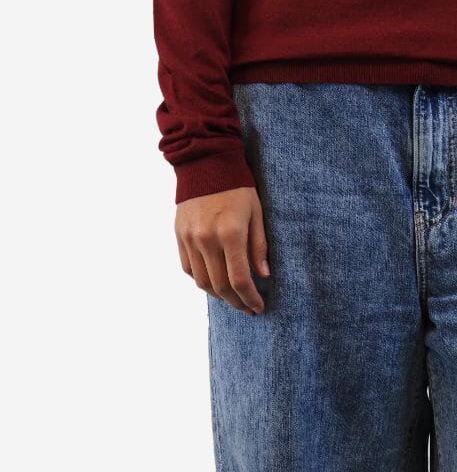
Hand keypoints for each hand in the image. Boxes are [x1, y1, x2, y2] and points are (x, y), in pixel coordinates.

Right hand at [175, 187, 269, 314]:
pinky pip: (188, 268)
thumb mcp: (256, 213)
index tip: (259, 307)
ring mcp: (190, 239)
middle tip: (248, 308)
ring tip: (233, 298)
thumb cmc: (238, 187)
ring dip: (218, 296)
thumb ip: (259, 246)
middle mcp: (207, 240)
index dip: (250, 299)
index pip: (240, 280)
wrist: (205, 163)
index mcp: (230, 233)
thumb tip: (263, 276)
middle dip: (236, 302)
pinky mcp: (179, 236)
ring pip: (202, 282)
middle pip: (220, 286)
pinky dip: (202, 280)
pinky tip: (215, 282)